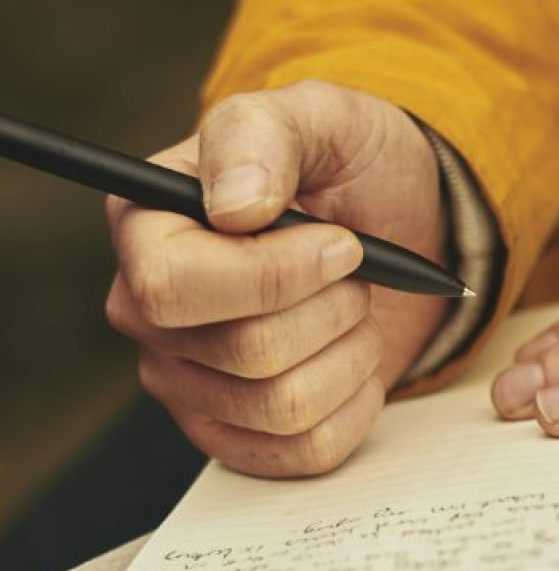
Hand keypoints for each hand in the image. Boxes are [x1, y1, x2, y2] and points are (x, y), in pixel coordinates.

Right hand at [106, 81, 447, 475]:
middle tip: (356, 272)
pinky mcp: (240, 433)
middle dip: (334, 309)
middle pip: (246, 353)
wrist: (399, 226)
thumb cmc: (348, 168)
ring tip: (356, 310)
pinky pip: (308, 451)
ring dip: (352, 352)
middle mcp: (152, 315)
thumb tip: (234, 206)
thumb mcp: (319, 119)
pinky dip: (357, 405)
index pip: (172, 288)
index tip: (343, 244)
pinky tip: (354, 359)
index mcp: (147, 229)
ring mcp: (191, 382)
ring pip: (285, 407)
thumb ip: (263, 136)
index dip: (273, 277)